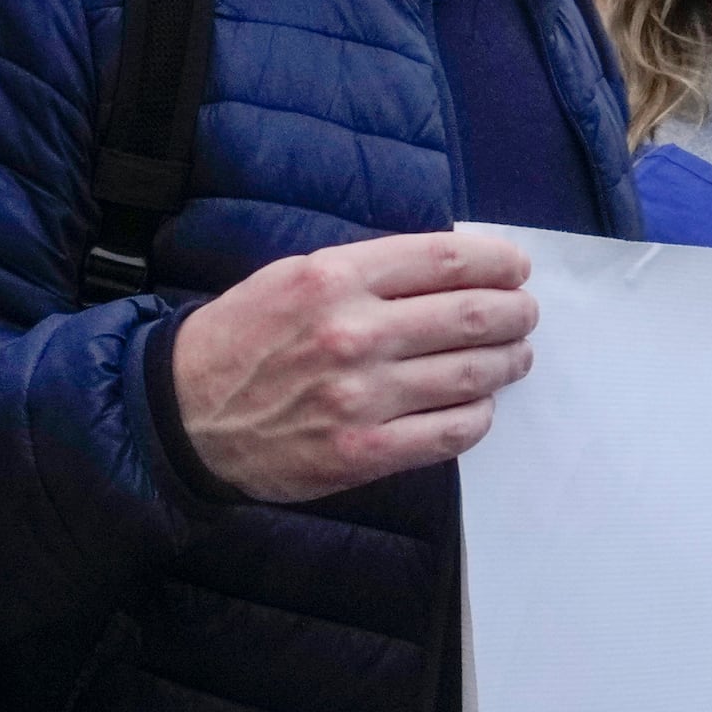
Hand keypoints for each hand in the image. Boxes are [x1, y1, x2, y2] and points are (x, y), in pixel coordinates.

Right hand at [168, 230, 535, 503]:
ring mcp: (361, 396)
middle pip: (471, 315)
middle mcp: (354, 332)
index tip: (516, 268)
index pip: (445, 259)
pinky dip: (478, 416)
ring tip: (514, 356)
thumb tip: (452, 268)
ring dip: (507, 362)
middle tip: (525, 314)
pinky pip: (451, 433)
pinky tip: (477, 405)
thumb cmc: (246, 336)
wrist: (186, 413)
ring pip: (471, 374)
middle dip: (514, 312)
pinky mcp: (364, 452)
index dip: (497, 262)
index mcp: (336, 276)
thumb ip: (369, 271)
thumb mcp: (296, 275)